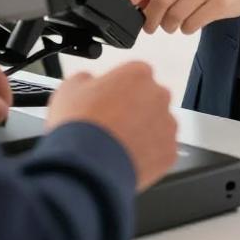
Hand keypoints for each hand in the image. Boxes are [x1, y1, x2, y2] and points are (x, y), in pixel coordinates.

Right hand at [46, 63, 176, 190]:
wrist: (86, 167)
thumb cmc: (80, 126)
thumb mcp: (70, 88)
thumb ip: (86, 79)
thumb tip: (89, 82)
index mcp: (137, 73)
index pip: (134, 75)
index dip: (118, 90)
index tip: (109, 101)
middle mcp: (158, 95)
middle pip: (149, 99)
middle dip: (134, 110)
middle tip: (112, 124)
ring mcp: (167, 124)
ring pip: (157, 125)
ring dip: (142, 132)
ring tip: (118, 145)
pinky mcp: (169, 152)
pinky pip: (160, 151)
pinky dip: (147, 156)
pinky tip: (126, 158)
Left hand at [123, 0, 239, 34]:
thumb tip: (138, 3)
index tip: (125, 8)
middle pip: (159, 1)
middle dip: (150, 19)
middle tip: (150, 27)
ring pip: (175, 16)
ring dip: (170, 26)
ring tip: (175, 24)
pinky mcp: (219, 4)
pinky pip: (192, 24)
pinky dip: (187, 28)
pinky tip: (193, 22)